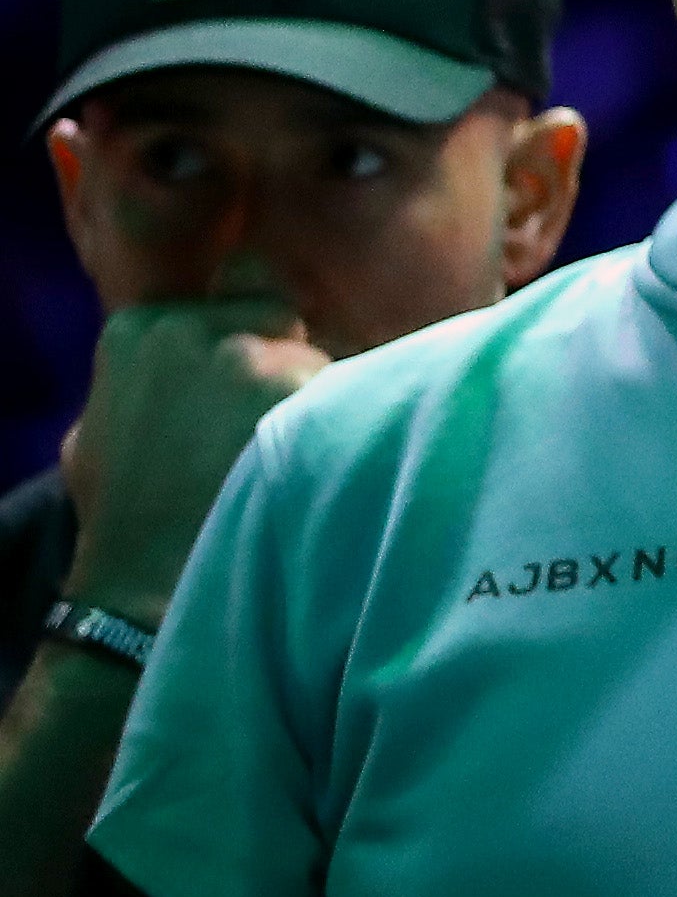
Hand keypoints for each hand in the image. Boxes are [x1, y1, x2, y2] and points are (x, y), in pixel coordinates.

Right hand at [52, 296, 326, 624]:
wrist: (145, 594)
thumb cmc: (126, 519)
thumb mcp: (101, 432)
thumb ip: (153, 374)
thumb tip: (200, 344)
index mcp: (141, 328)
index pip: (239, 302)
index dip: (257, 351)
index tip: (244, 403)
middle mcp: (193, 327)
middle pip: (286, 324)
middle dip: (289, 368)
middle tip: (272, 437)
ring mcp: (250, 357)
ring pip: (323, 360)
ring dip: (324, 400)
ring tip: (297, 464)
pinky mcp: (305, 391)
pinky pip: (357, 395)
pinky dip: (353, 428)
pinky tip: (325, 470)